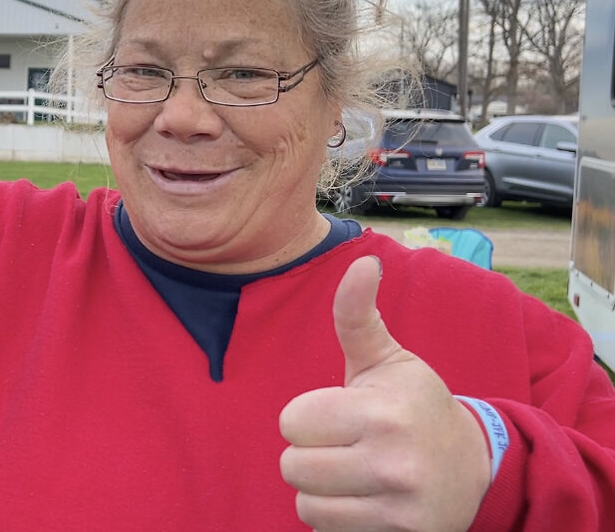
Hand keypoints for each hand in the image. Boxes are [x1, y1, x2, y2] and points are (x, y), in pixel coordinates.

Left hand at [278, 256, 491, 531]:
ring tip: (353, 473)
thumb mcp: (389, 360)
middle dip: (309, 454)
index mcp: (383, 412)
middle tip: (344, 445)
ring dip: (320, 489)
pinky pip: (325, 529)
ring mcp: (398, 505)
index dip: (307, 417)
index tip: (337, 415)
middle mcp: (392, 461)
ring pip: (305, 503)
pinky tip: (364, 499)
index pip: (292, 421)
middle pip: (291, 465)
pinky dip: (336, 517)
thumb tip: (361, 262)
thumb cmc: (416, 407)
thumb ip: (358, 316)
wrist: (476, 469)